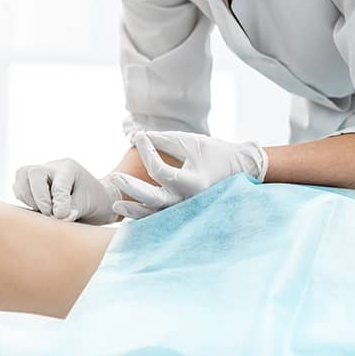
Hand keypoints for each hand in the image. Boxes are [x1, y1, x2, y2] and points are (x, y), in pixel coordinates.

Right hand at [12, 158, 120, 224]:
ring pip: (20, 178)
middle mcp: (52, 167)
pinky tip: (39, 209)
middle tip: (48, 213)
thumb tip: (58, 216)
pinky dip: (25, 200)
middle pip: (32, 172)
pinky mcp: (30, 183)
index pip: (58, 183)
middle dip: (37, 196)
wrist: (94, 199)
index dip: (58, 201)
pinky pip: (18, 189)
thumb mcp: (88, 205)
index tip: (61, 216)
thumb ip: (73, 210)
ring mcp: (39, 174)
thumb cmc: (93, 200)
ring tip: (45, 212)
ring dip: (29, 199)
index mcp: (69, 168)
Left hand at [109, 130, 267, 218]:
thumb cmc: (216, 153)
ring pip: (156, 215)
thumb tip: (140, 138)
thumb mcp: (192, 142)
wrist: (240, 170)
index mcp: (194, 182)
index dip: (147, 151)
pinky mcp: (185, 214)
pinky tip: (130, 213)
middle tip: (114, 178)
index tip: (140, 136)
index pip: (160, 171)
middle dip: (131, 189)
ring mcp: (188, 211)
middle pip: (154, 199)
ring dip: (135, 211)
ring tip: (116, 206)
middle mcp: (190, 200)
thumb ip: (165, 140)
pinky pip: (161, 219)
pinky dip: (146, 217)